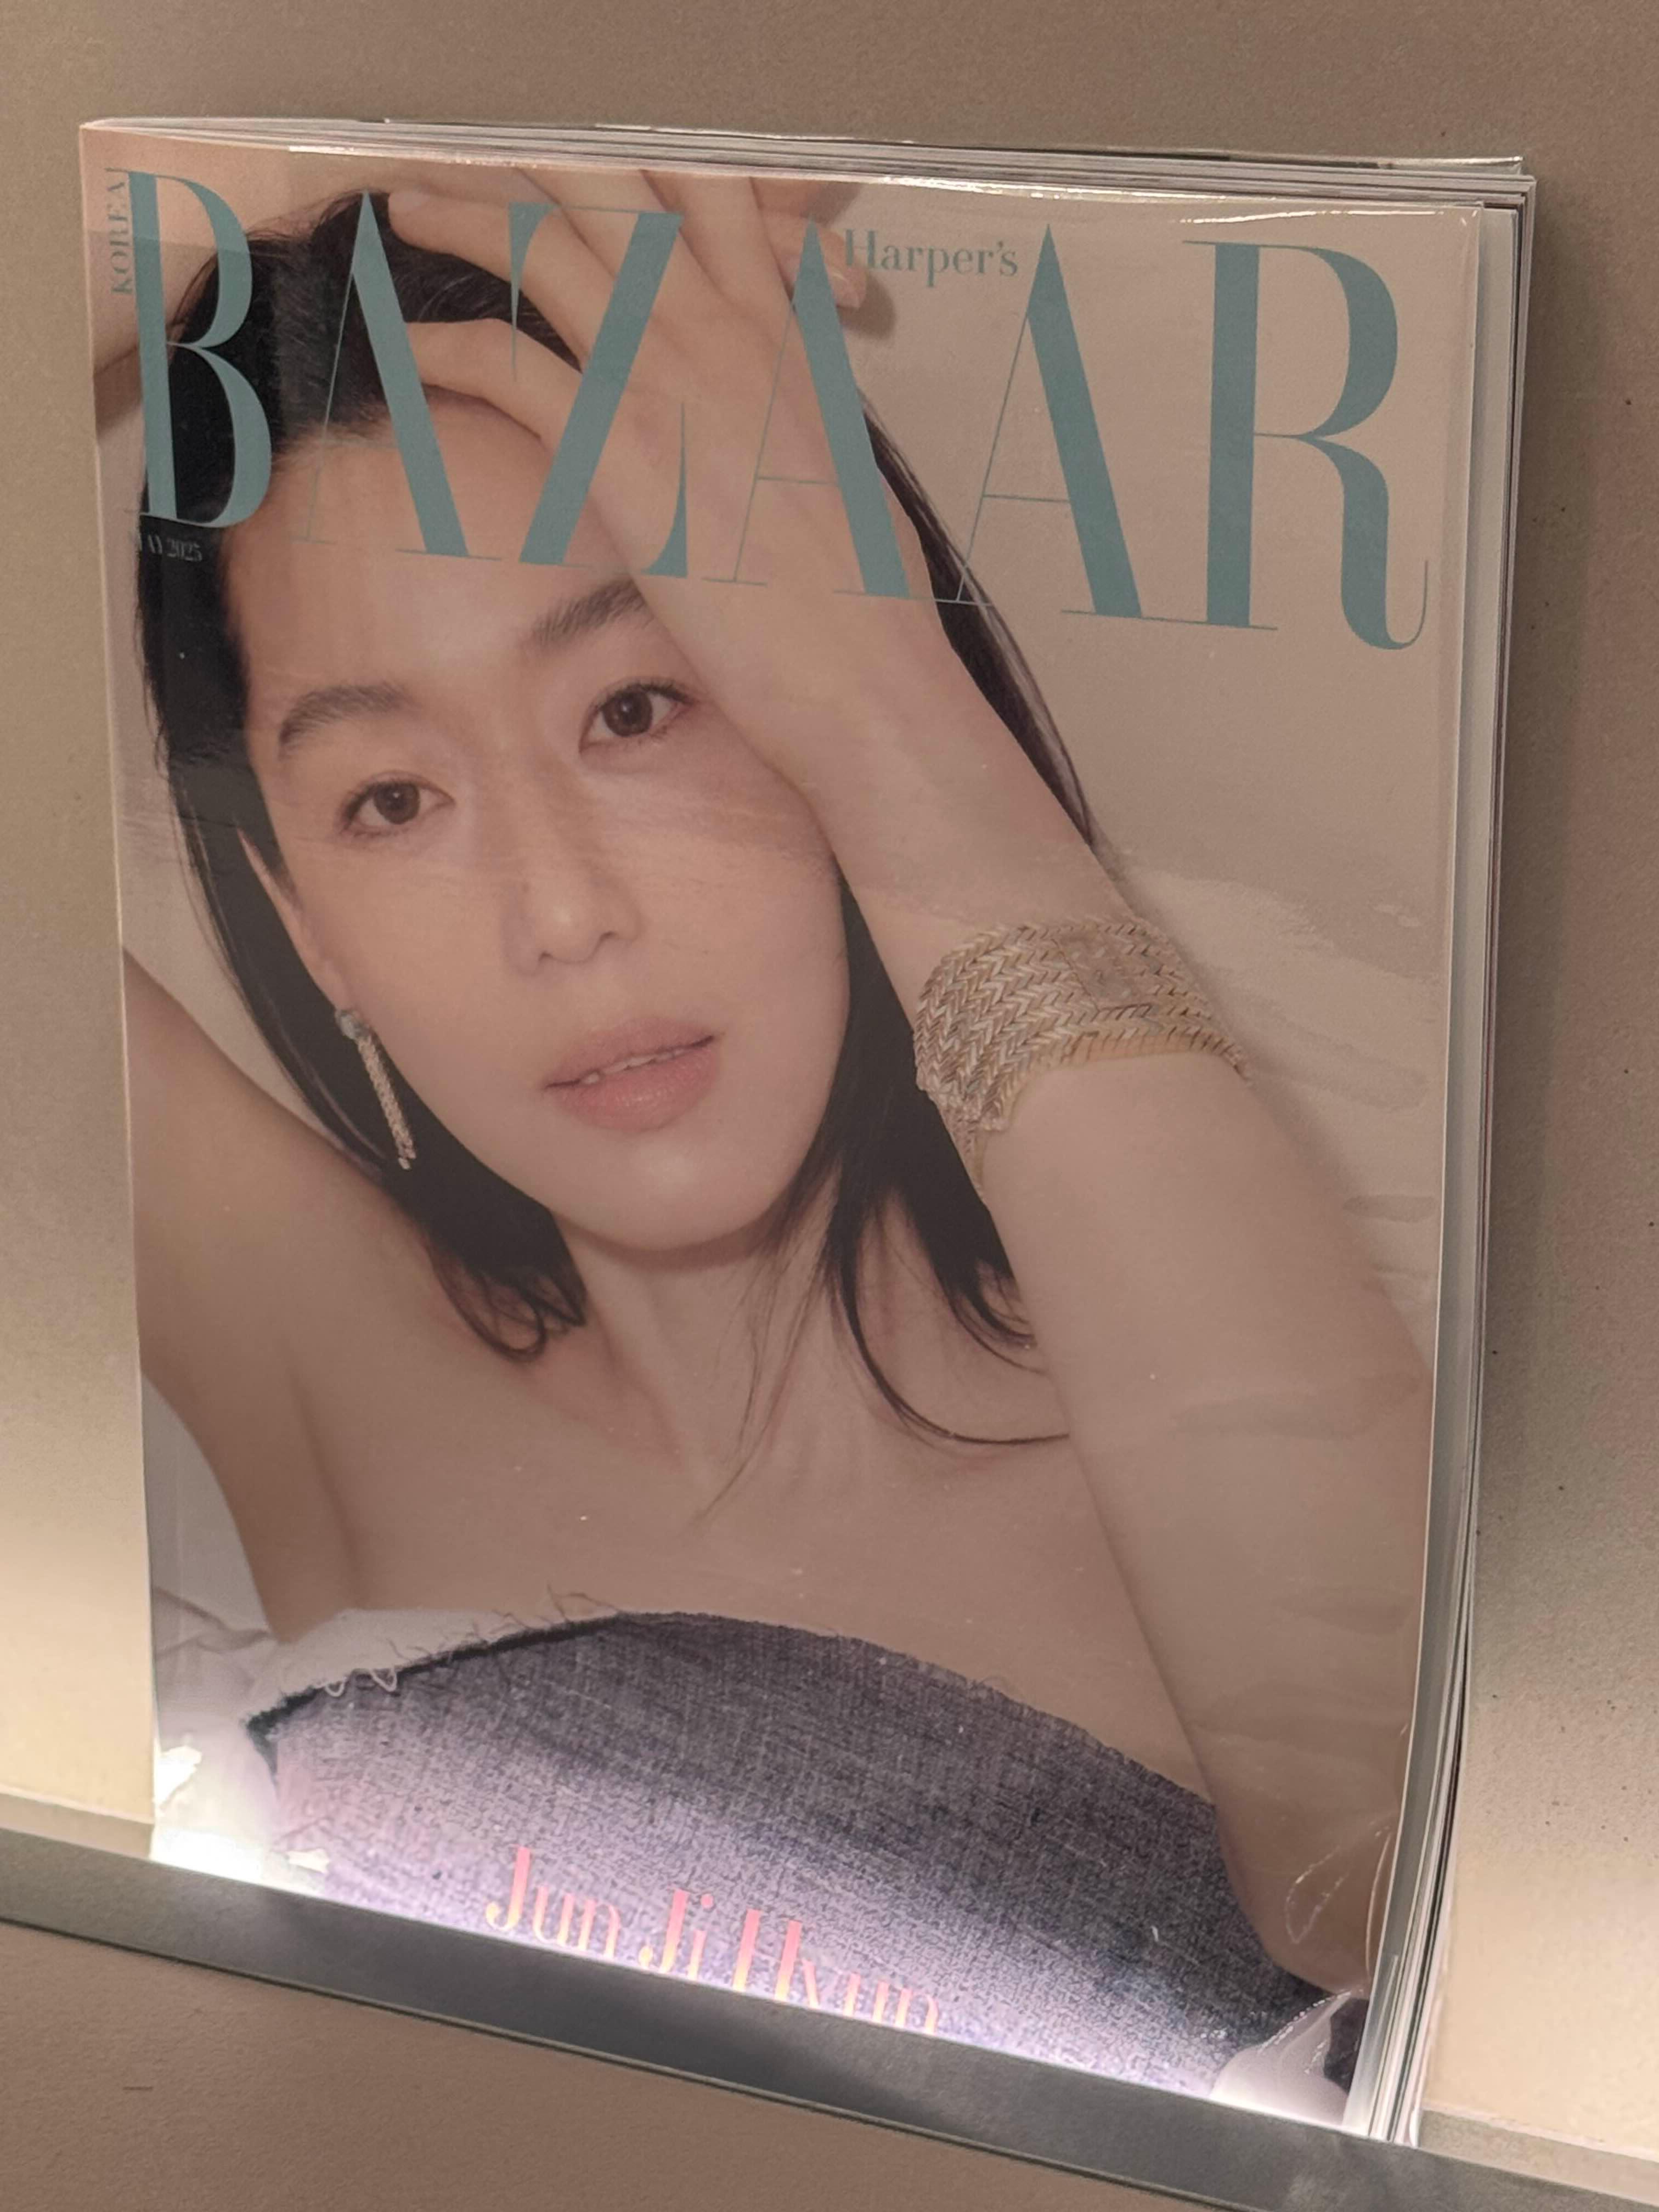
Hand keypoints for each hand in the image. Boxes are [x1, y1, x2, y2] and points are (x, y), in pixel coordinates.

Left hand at [387, 167, 969, 794]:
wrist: (860, 663)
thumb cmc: (863, 594)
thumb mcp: (840, 464)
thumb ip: (797, 405)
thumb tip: (774, 409)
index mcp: (780, 328)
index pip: (711, 188)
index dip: (643, 164)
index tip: (587, 170)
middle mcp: (720, 327)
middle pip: (611, 190)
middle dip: (530, 165)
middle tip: (470, 166)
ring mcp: (665, 378)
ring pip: (542, 247)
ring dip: (463, 219)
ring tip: (411, 214)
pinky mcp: (616, 447)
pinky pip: (502, 363)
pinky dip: (441, 346)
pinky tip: (406, 349)